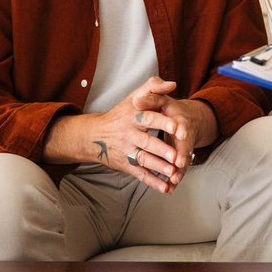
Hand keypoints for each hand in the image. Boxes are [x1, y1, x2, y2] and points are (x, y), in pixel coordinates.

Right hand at [43, 77, 215, 192]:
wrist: (94, 135)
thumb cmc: (122, 113)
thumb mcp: (134, 96)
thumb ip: (153, 87)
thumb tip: (172, 83)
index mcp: (133, 116)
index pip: (148, 118)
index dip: (162, 122)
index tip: (176, 126)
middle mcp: (129, 134)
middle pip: (146, 142)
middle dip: (161, 149)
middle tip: (177, 155)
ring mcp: (127, 151)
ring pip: (144, 160)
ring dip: (159, 167)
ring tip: (173, 172)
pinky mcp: (126, 165)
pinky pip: (140, 174)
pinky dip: (153, 182)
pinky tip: (166, 188)